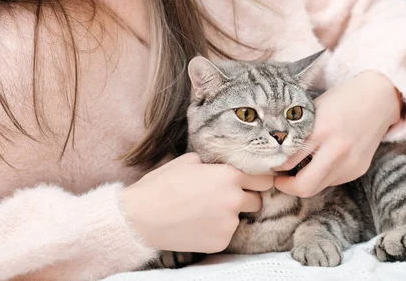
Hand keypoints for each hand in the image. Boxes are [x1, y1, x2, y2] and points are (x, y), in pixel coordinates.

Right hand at [122, 153, 273, 252]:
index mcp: (229, 176)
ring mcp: (229, 224)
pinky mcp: (220, 242)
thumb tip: (217, 166)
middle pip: (257, 201)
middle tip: (226, 198)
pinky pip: (225, 234)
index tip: (252, 183)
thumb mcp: (187, 161)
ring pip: (239, 218)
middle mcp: (234, 200)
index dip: (257, 180)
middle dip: (246, 198)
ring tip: (202, 212)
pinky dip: (215, 230)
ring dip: (228, 215)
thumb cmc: (162, 185)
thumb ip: (211, 163)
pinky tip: (197, 225)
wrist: (142, 217)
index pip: (263, 179)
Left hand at [274, 71, 400, 196]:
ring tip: (295, 171)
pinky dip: (321, 176)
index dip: (275, 167)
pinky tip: (318, 164)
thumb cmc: (341, 99)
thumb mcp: (314, 110)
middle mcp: (337, 150)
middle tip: (278, 179)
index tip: (269, 165)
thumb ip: (298, 131)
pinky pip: (332, 181)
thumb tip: (276, 148)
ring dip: (304, 182)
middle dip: (286, 187)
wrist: (379, 98)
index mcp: (321, 131)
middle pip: (305, 186)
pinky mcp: (359, 169)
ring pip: (319, 187)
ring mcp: (350, 163)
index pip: (289, 161)